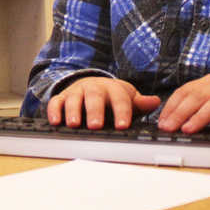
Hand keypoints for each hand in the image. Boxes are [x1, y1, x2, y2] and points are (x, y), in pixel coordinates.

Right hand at [46, 77, 160, 128]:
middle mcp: (94, 88)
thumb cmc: (112, 96)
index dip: (121, 112)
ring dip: (73, 111)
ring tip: (73, 124)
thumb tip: (155, 102)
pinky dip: (54, 111)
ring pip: (74, 99)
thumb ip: (139, 103)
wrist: (92, 84)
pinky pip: (56, 102)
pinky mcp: (63, 97)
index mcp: (112, 89)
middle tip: (95, 125)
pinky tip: (55, 122)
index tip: (123, 125)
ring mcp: (77, 92)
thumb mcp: (127, 97)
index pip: (119, 99)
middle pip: (94, 97)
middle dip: (94, 111)